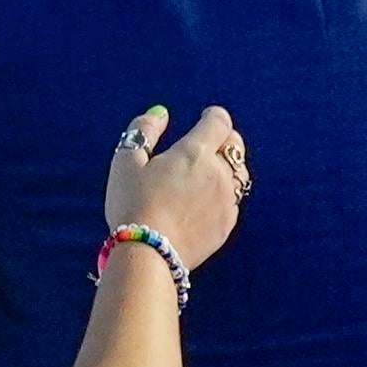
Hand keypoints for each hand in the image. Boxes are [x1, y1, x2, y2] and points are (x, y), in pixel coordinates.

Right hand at [104, 105, 245, 268]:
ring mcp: (226, 201)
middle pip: (236, 145)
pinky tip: (205, 202)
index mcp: (196, 151)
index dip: (213, 116)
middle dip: (224, 139)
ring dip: (228, 167)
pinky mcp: (226, 225)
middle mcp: (218, 173)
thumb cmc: (133, 204)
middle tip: (207, 144)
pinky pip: (233, 202)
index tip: (204, 118)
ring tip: (209, 173)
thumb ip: (144, 130)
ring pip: (239, 174)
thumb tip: (161, 113)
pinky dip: (224, 196)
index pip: (220, 122)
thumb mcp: (127, 161)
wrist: (148, 253)